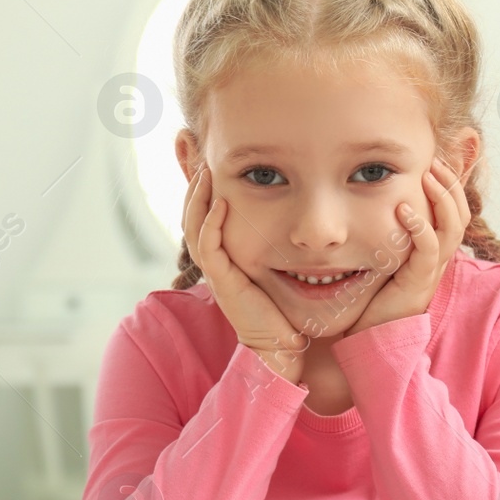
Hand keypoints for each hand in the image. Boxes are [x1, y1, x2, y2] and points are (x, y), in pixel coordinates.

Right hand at [182, 164, 306, 383]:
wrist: (282, 346)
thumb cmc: (289, 308)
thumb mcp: (284, 266)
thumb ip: (286, 242)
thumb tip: (308, 216)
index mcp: (226, 255)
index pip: (205, 213)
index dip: (202, 187)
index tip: (207, 158)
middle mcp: (217, 261)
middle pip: (192, 214)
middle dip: (192, 184)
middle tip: (197, 153)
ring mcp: (217, 271)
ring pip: (194, 227)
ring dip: (198, 198)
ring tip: (205, 171)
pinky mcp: (223, 282)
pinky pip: (209, 247)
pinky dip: (212, 224)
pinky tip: (221, 202)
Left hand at [346, 155, 470, 336]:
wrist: (369, 337)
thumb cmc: (372, 297)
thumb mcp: (383, 256)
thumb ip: (388, 233)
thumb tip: (375, 201)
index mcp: (433, 252)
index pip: (456, 213)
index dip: (452, 187)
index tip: (435, 162)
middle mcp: (438, 260)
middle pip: (461, 215)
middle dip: (451, 185)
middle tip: (435, 161)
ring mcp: (431, 272)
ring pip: (452, 229)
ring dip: (442, 198)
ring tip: (427, 176)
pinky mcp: (419, 283)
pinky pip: (430, 250)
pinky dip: (420, 226)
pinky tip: (404, 209)